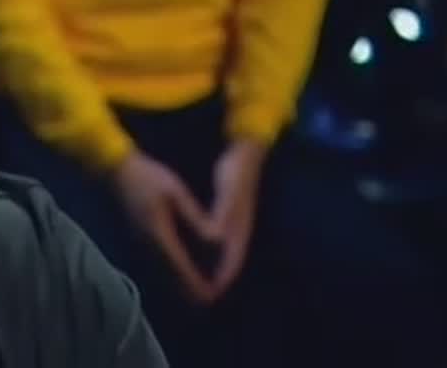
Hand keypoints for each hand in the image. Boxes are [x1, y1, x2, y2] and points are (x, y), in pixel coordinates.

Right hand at [112, 151, 219, 303]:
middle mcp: (148, 244)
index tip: (213, 296)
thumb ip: (196, 219)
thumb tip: (215, 240)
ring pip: (164, 272)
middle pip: (171, 277)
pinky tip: (184, 270)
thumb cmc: (146, 177)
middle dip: (192, 288)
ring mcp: (141, 242)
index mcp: (158, 234)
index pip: (181, 268)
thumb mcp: (176, 193)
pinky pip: (159, 263)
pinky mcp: (140, 238)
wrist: (114, 172)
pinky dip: (174, 271)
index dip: (198, 284)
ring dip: (183, 281)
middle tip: (211, 296)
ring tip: (203, 287)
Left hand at [208, 139, 266, 298]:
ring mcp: (237, 221)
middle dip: (217, 278)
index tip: (211, 294)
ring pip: (226, 252)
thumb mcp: (229, 192)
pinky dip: (212, 252)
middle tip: (202, 296)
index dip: (222, 278)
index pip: (232, 259)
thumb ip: (223, 215)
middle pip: (230, 260)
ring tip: (198, 281)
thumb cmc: (237, 170)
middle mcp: (240, 227)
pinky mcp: (230, 214)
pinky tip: (199, 253)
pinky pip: (222, 241)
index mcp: (239, 225)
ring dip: (215, 267)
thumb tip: (215, 238)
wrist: (247, 151)